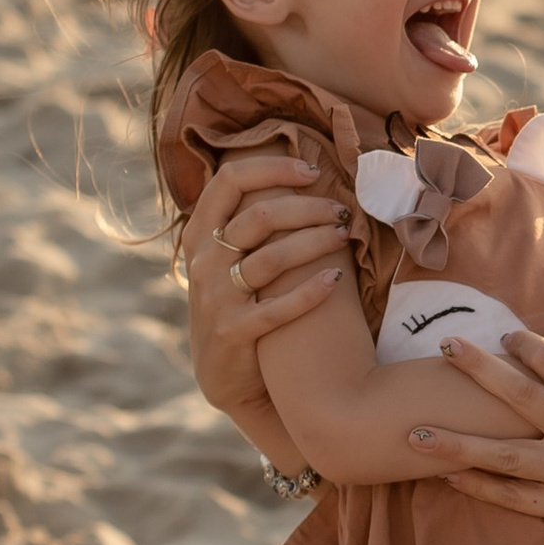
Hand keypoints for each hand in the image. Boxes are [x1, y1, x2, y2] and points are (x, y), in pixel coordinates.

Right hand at [183, 151, 350, 419]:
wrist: (224, 376)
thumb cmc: (238, 304)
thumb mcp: (225, 259)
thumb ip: (246, 222)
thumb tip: (298, 174)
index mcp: (199, 234)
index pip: (229, 180)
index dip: (272, 168)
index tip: (311, 170)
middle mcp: (203, 261)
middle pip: (260, 216)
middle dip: (309, 207)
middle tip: (340, 210)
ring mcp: (216, 298)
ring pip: (273, 257)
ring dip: (317, 241)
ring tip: (345, 235)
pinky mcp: (234, 331)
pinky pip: (278, 306)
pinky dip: (311, 290)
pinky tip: (336, 278)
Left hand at [421, 320, 543, 544]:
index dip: (527, 345)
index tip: (504, 335)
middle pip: (520, 398)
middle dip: (479, 370)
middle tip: (446, 347)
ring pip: (503, 456)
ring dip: (456, 443)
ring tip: (414, 431)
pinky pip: (515, 498)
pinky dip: (480, 488)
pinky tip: (448, 476)